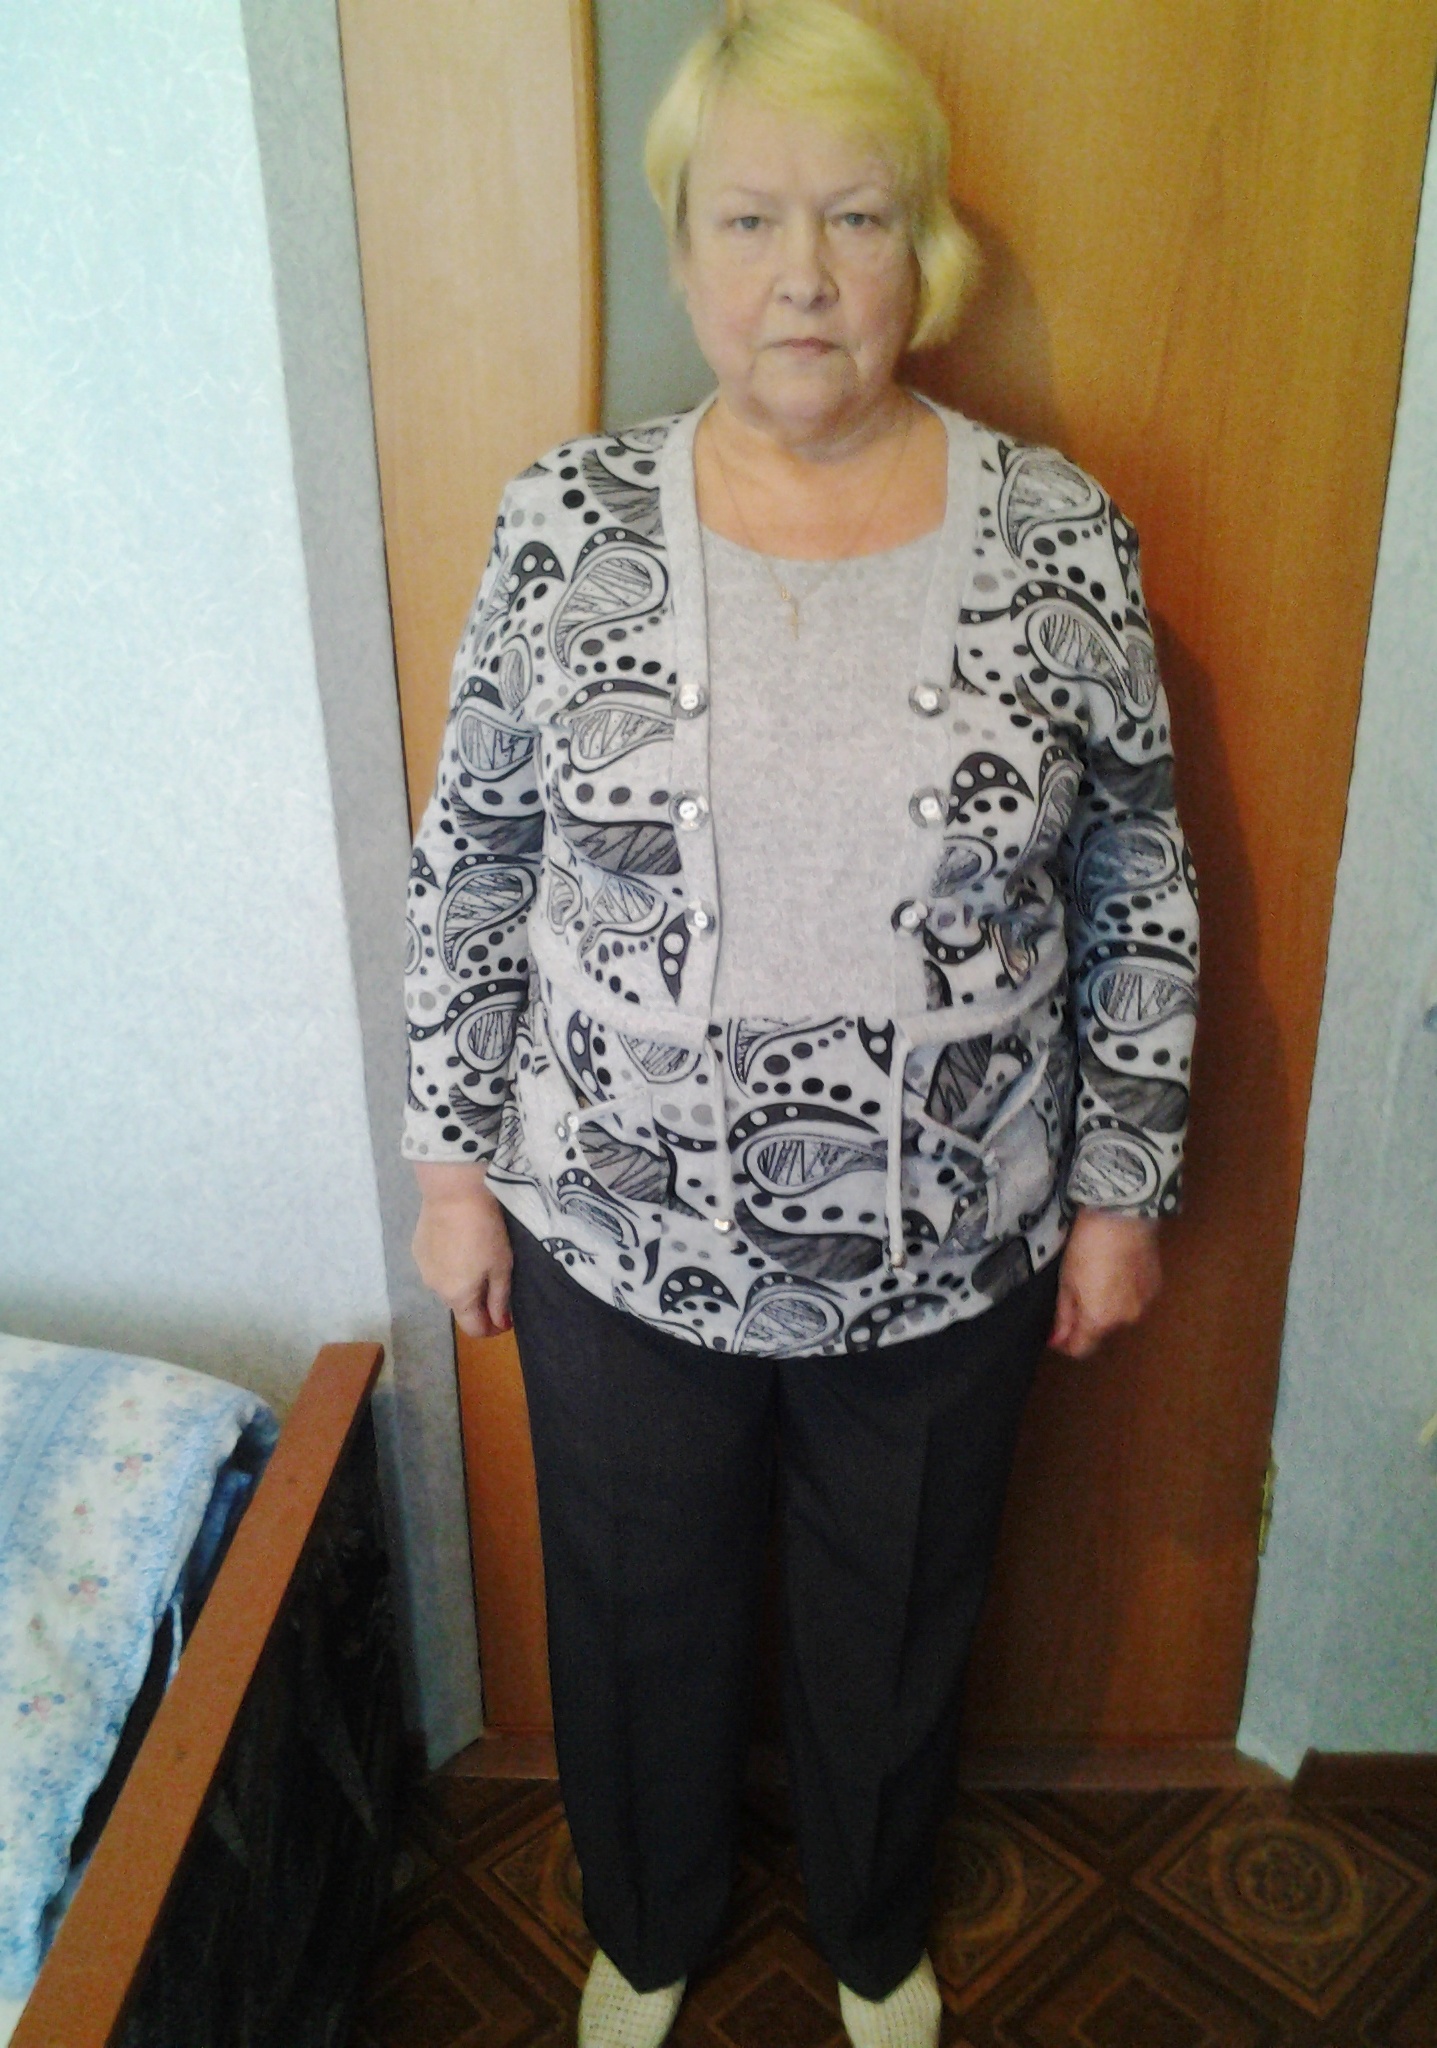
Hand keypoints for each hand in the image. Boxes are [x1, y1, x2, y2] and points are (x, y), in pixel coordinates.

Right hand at [412, 1162, 513, 1338]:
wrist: (454, 1193)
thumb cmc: (485, 1231)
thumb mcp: (501, 1266)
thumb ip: (499, 1299)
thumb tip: (500, 1324)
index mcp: (458, 1297)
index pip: (473, 1329)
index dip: (492, 1329)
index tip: (505, 1318)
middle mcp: (435, 1290)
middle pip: (460, 1306)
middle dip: (478, 1302)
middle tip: (495, 1280)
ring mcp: (422, 1269)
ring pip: (446, 1286)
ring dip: (461, 1281)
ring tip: (475, 1257)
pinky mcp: (417, 1250)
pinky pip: (436, 1267)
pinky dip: (448, 1264)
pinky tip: (458, 1243)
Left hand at [1049, 1208, 1161, 1358]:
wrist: (1124, 1216)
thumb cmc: (1087, 1246)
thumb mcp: (1067, 1280)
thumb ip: (1064, 1316)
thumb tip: (1057, 1341)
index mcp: (1099, 1320)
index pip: (1081, 1349)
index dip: (1066, 1344)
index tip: (1057, 1332)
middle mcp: (1126, 1320)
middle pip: (1101, 1331)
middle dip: (1087, 1319)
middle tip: (1077, 1291)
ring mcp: (1145, 1305)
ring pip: (1119, 1315)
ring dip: (1108, 1306)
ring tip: (1099, 1276)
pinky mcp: (1156, 1288)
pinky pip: (1135, 1300)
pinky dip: (1125, 1293)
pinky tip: (1118, 1270)